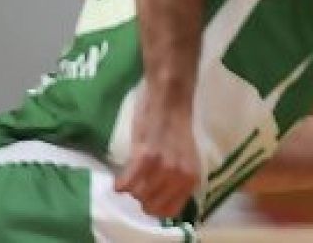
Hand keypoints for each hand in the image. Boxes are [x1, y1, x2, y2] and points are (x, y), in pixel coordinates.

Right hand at [114, 100, 199, 217]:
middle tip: (140, 181)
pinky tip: (121, 177)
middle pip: (150, 206)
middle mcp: (180, 175)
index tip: (149, 196)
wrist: (171, 100)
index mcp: (192, 178)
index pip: (169, 212)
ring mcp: (163, 166)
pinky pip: (126, 184)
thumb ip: (178, 181)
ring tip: (133, 173)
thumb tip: (161, 205)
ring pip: (137, 195)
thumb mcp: (185, 160)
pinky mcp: (145, 156)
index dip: (155, 206)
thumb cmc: (176, 129)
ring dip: (131, 187)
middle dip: (141, 197)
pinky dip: (120, 183)